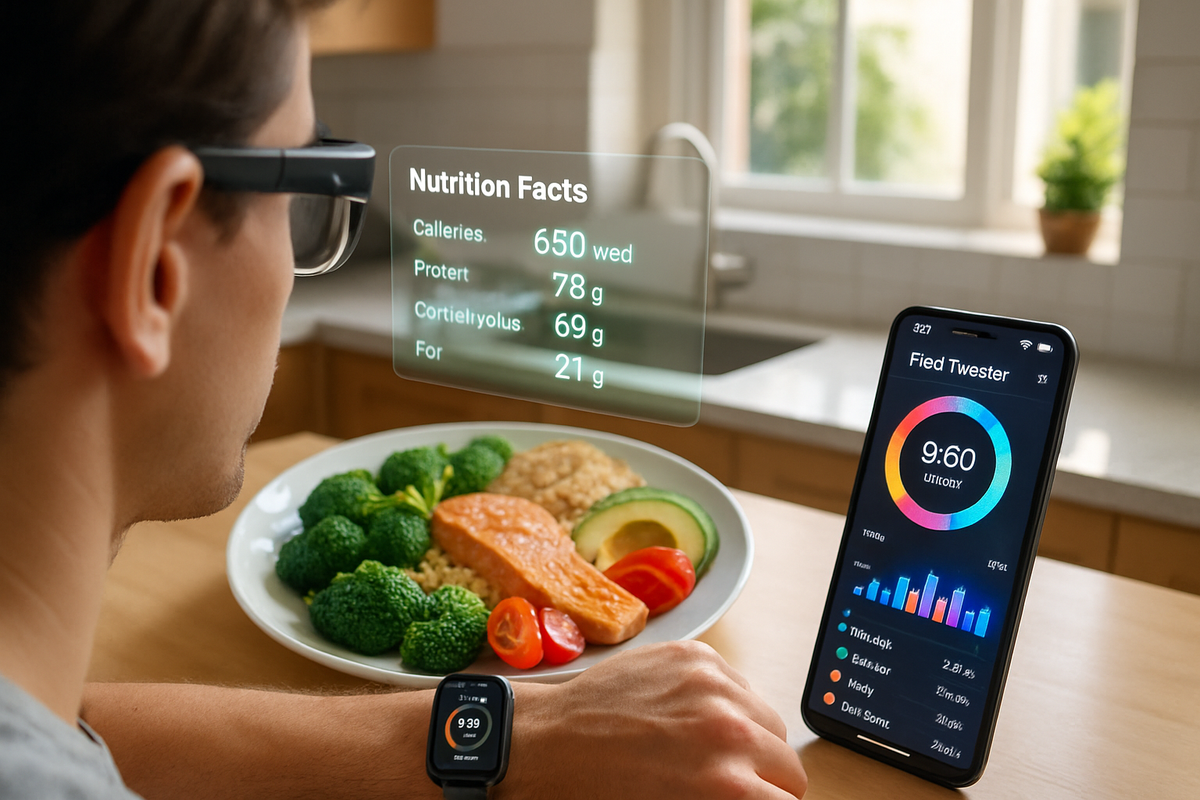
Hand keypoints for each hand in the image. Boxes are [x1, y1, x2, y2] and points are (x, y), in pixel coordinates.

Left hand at [501, 640, 806, 798]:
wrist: (548, 743)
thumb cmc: (599, 794)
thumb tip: (751, 795)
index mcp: (729, 785)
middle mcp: (730, 728)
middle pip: (789, 767)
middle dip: (767, 783)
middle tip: (731, 789)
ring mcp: (714, 684)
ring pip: (769, 721)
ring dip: (751, 740)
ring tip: (709, 754)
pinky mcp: (695, 654)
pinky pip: (738, 684)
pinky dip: (725, 702)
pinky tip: (687, 718)